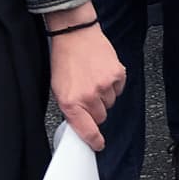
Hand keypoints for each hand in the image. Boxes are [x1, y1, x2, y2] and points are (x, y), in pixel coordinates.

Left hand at [47, 6, 125, 150]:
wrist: (75, 34)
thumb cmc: (65, 60)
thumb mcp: (59, 88)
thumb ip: (71, 108)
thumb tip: (83, 124)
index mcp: (70, 102)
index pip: (86, 130)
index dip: (94, 140)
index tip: (98, 145)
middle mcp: (88, 96)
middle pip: (101, 116)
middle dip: (95, 109)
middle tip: (88, 94)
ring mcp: (104, 85)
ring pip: (111, 103)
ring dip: (104, 95)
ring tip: (94, 79)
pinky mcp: (117, 74)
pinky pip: (119, 89)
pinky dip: (113, 84)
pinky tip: (103, 72)